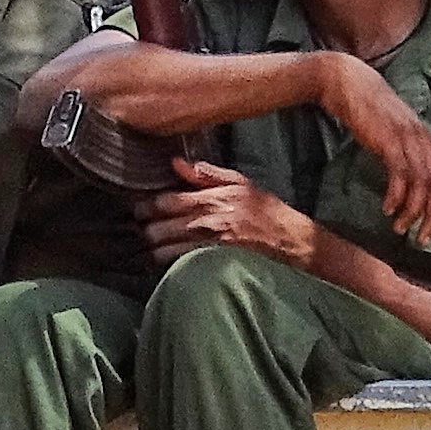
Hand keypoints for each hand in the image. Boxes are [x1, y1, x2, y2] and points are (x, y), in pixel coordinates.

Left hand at [143, 158, 319, 271]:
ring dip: (154, 251)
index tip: (139, 210)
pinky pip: (177, 267)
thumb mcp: (240, 183)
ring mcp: (207, 245)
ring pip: (161, 251)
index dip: (144, 207)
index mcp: (209, 198)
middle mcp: (206, 221)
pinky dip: (168, 266)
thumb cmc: (266, 212)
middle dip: (145, 231)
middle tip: (144, 232)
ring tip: (154, 249)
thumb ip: (205, 174)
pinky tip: (169, 263)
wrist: (291, 241)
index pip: (163, 201)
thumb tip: (176, 162)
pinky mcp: (212, 264)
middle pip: (156, 228)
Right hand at [320, 56, 430, 246]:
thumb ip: (406, 153)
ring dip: (414, 211)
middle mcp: (422, 140)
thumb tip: (411, 181)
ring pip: (422, 183)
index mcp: (426, 140)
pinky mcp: (387, 140)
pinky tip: (388, 210)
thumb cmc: (368, 110)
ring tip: (401, 229)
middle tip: (424, 238)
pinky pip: (399, 174)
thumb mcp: (394, 132)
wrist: (348, 83)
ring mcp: (406, 139)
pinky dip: (397, 196)